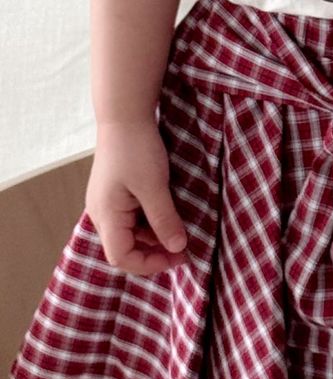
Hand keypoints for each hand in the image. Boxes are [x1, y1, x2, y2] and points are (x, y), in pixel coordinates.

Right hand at [86, 117, 188, 274]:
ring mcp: (107, 203)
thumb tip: (177, 248)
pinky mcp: (115, 193)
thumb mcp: (155, 186)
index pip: (121, 257)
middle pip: (124, 247)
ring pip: (129, 232)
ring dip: (153, 237)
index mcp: (106, 216)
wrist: (125, 115)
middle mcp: (101, 213)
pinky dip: (149, 222)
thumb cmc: (137, 149)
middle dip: (154, 252)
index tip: (179, 257)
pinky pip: (131, 217)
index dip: (149, 264)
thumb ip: (164, 220)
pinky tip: (169, 215)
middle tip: (185, 248)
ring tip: (180, 231)